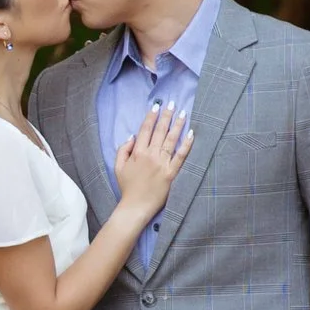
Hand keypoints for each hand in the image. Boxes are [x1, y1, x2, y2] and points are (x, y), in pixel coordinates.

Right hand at [113, 100, 192, 223]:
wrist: (135, 207)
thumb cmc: (127, 187)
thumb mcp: (118, 166)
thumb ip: (123, 149)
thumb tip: (132, 136)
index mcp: (138, 152)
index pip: (145, 130)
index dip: (151, 117)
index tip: (156, 106)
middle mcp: (151, 155)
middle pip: (160, 131)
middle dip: (166, 115)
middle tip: (172, 103)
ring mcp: (162, 164)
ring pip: (171, 140)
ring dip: (177, 124)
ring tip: (183, 113)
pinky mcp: (172, 173)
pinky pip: (181, 156)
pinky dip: (187, 144)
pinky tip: (191, 133)